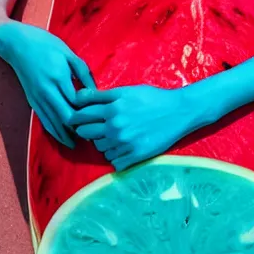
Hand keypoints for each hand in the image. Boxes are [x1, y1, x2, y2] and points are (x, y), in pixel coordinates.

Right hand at [0, 21, 94, 147]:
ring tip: (80, 143)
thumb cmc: (46, 44)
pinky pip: (44, 121)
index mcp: (58, 77)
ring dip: (67, 135)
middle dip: (79, 128)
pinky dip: (55, 131)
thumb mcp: (68, 53)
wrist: (16, 43)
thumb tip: (96, 91)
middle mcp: (46, 91)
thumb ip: (83, 73)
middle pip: (65, 117)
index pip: (75, 103)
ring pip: (53, 123)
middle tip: (93, 135)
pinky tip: (64, 138)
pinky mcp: (32, 101)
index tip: (99, 117)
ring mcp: (37, 98)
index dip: (87, 112)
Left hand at [70, 85, 198, 170]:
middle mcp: (115, 128)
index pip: (81, 116)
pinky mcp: (136, 155)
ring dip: (103, 144)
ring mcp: (125, 143)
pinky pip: (114, 162)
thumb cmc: (152, 98)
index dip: (76, 117)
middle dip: (87, 130)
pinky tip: (123, 148)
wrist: (178, 112)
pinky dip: (115, 156)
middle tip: (96, 128)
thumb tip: (77, 97)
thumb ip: (101, 96)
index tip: (77, 119)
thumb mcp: (126, 91)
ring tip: (113, 137)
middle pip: (86, 134)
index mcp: (111, 110)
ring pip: (100, 149)